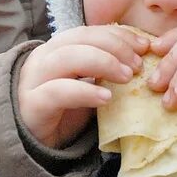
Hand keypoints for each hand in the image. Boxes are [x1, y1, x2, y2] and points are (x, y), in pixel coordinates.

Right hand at [16, 25, 148, 148]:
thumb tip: (140, 60)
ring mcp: (34, 80)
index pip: (89, 31)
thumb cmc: (62, 112)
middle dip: (114, 47)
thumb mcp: (86, 85)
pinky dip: (85, 91)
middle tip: (138, 65)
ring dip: (103, 63)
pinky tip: (105, 98)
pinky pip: (58, 91)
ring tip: (127, 77)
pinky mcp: (32, 105)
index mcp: (57, 49)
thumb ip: (103, 71)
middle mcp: (43, 58)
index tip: (144, 46)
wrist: (31, 145)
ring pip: (68, 58)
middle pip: (80, 38)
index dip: (118, 35)